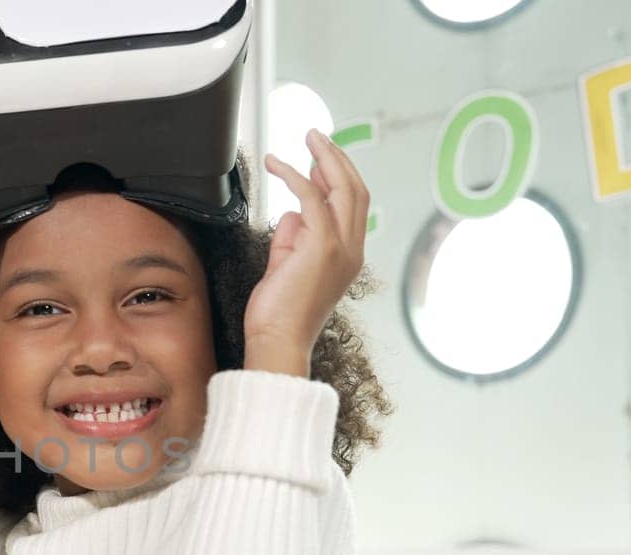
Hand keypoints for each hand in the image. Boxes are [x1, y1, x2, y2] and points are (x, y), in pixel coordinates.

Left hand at [244, 130, 369, 376]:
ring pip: (342, 187)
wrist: (277, 340)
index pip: (353, 205)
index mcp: (348, 255)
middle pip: (355, 189)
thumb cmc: (278, 313)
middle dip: (337, 158)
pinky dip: (293, 175)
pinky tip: (275, 164)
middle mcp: (352, 249)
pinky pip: (310, 197)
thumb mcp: (286, 266)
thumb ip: (292, 237)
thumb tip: (292, 212)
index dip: (339, 177)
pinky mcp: (320, 245)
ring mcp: (340, 247)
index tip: (318, 160)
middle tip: (317, 137)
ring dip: (324, 157)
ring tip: (307, 137)